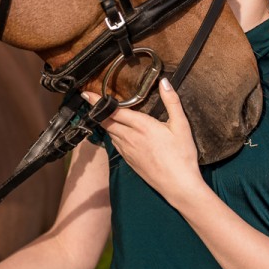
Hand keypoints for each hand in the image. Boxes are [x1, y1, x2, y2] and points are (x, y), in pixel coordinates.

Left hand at [83, 78, 203, 207]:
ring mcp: (127, 151)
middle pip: (107, 121)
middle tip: (91, 101)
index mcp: (141, 126)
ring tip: (105, 114)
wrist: (178, 185)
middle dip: (98, 110)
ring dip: (106, 123)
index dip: (98, 101)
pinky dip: (114, 135)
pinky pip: (116, 144)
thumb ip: (172, 101)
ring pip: (110, 133)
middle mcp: (130, 138)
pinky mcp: (129, 161)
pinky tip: (119, 133)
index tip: (86, 94)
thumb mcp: (181, 125)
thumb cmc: (182, 156)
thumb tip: (164, 82)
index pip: (114, 110)